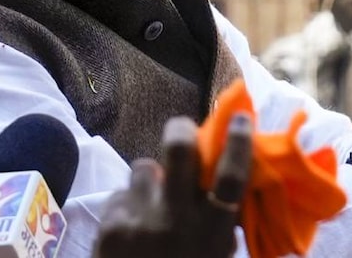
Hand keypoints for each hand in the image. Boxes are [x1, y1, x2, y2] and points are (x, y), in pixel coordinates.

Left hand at [94, 113, 252, 257]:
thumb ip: (221, 229)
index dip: (238, 142)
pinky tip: (128, 229)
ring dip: (148, 181)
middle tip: (180, 131)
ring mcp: (141, 220)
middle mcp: (178, 220)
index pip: (231, 177)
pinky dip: (126, 207)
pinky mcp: (111, 225)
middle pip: (180, 151)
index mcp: (212, 232)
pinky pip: (120, 195)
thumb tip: (227, 192)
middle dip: (180, 131)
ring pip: (143, 168)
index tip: (240, 118)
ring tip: (148, 203)